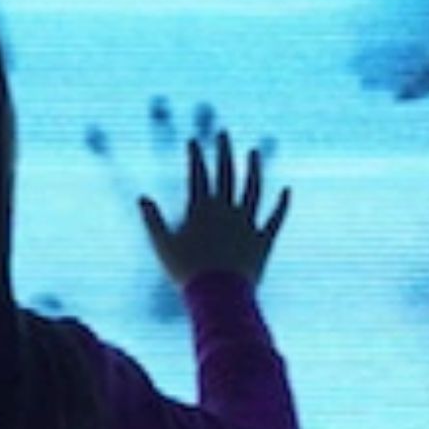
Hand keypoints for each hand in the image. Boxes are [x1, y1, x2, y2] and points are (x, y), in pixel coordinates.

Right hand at [138, 130, 289, 286]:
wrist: (218, 294)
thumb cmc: (186, 271)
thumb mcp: (162, 246)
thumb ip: (152, 220)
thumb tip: (141, 198)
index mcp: (202, 209)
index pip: (198, 175)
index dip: (195, 156)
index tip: (194, 141)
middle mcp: (226, 210)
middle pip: (226, 174)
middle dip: (224, 152)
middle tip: (223, 134)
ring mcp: (247, 223)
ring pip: (253, 189)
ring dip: (254, 169)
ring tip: (254, 153)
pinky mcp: (263, 240)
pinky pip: (275, 218)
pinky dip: (281, 204)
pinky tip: (286, 191)